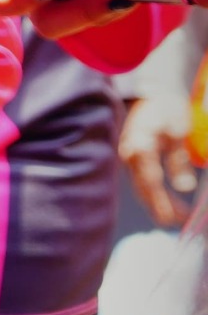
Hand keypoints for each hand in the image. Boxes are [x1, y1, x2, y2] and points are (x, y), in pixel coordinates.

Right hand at [122, 88, 197, 228]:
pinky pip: (144, 180)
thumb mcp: (178, 133)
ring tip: (178, 216)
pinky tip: (168, 200)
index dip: (162, 203)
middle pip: (145, 190)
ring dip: (160, 202)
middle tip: (178, 223)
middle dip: (161, 208)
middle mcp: (129, 156)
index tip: (174, 219)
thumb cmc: (166, 108)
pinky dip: (156, 192)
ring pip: (144, 187)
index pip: (152, 183)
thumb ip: (179, 161)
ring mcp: (129, 158)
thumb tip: (184, 187)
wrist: (151, 92)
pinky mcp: (133, 158)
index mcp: (140, 149)